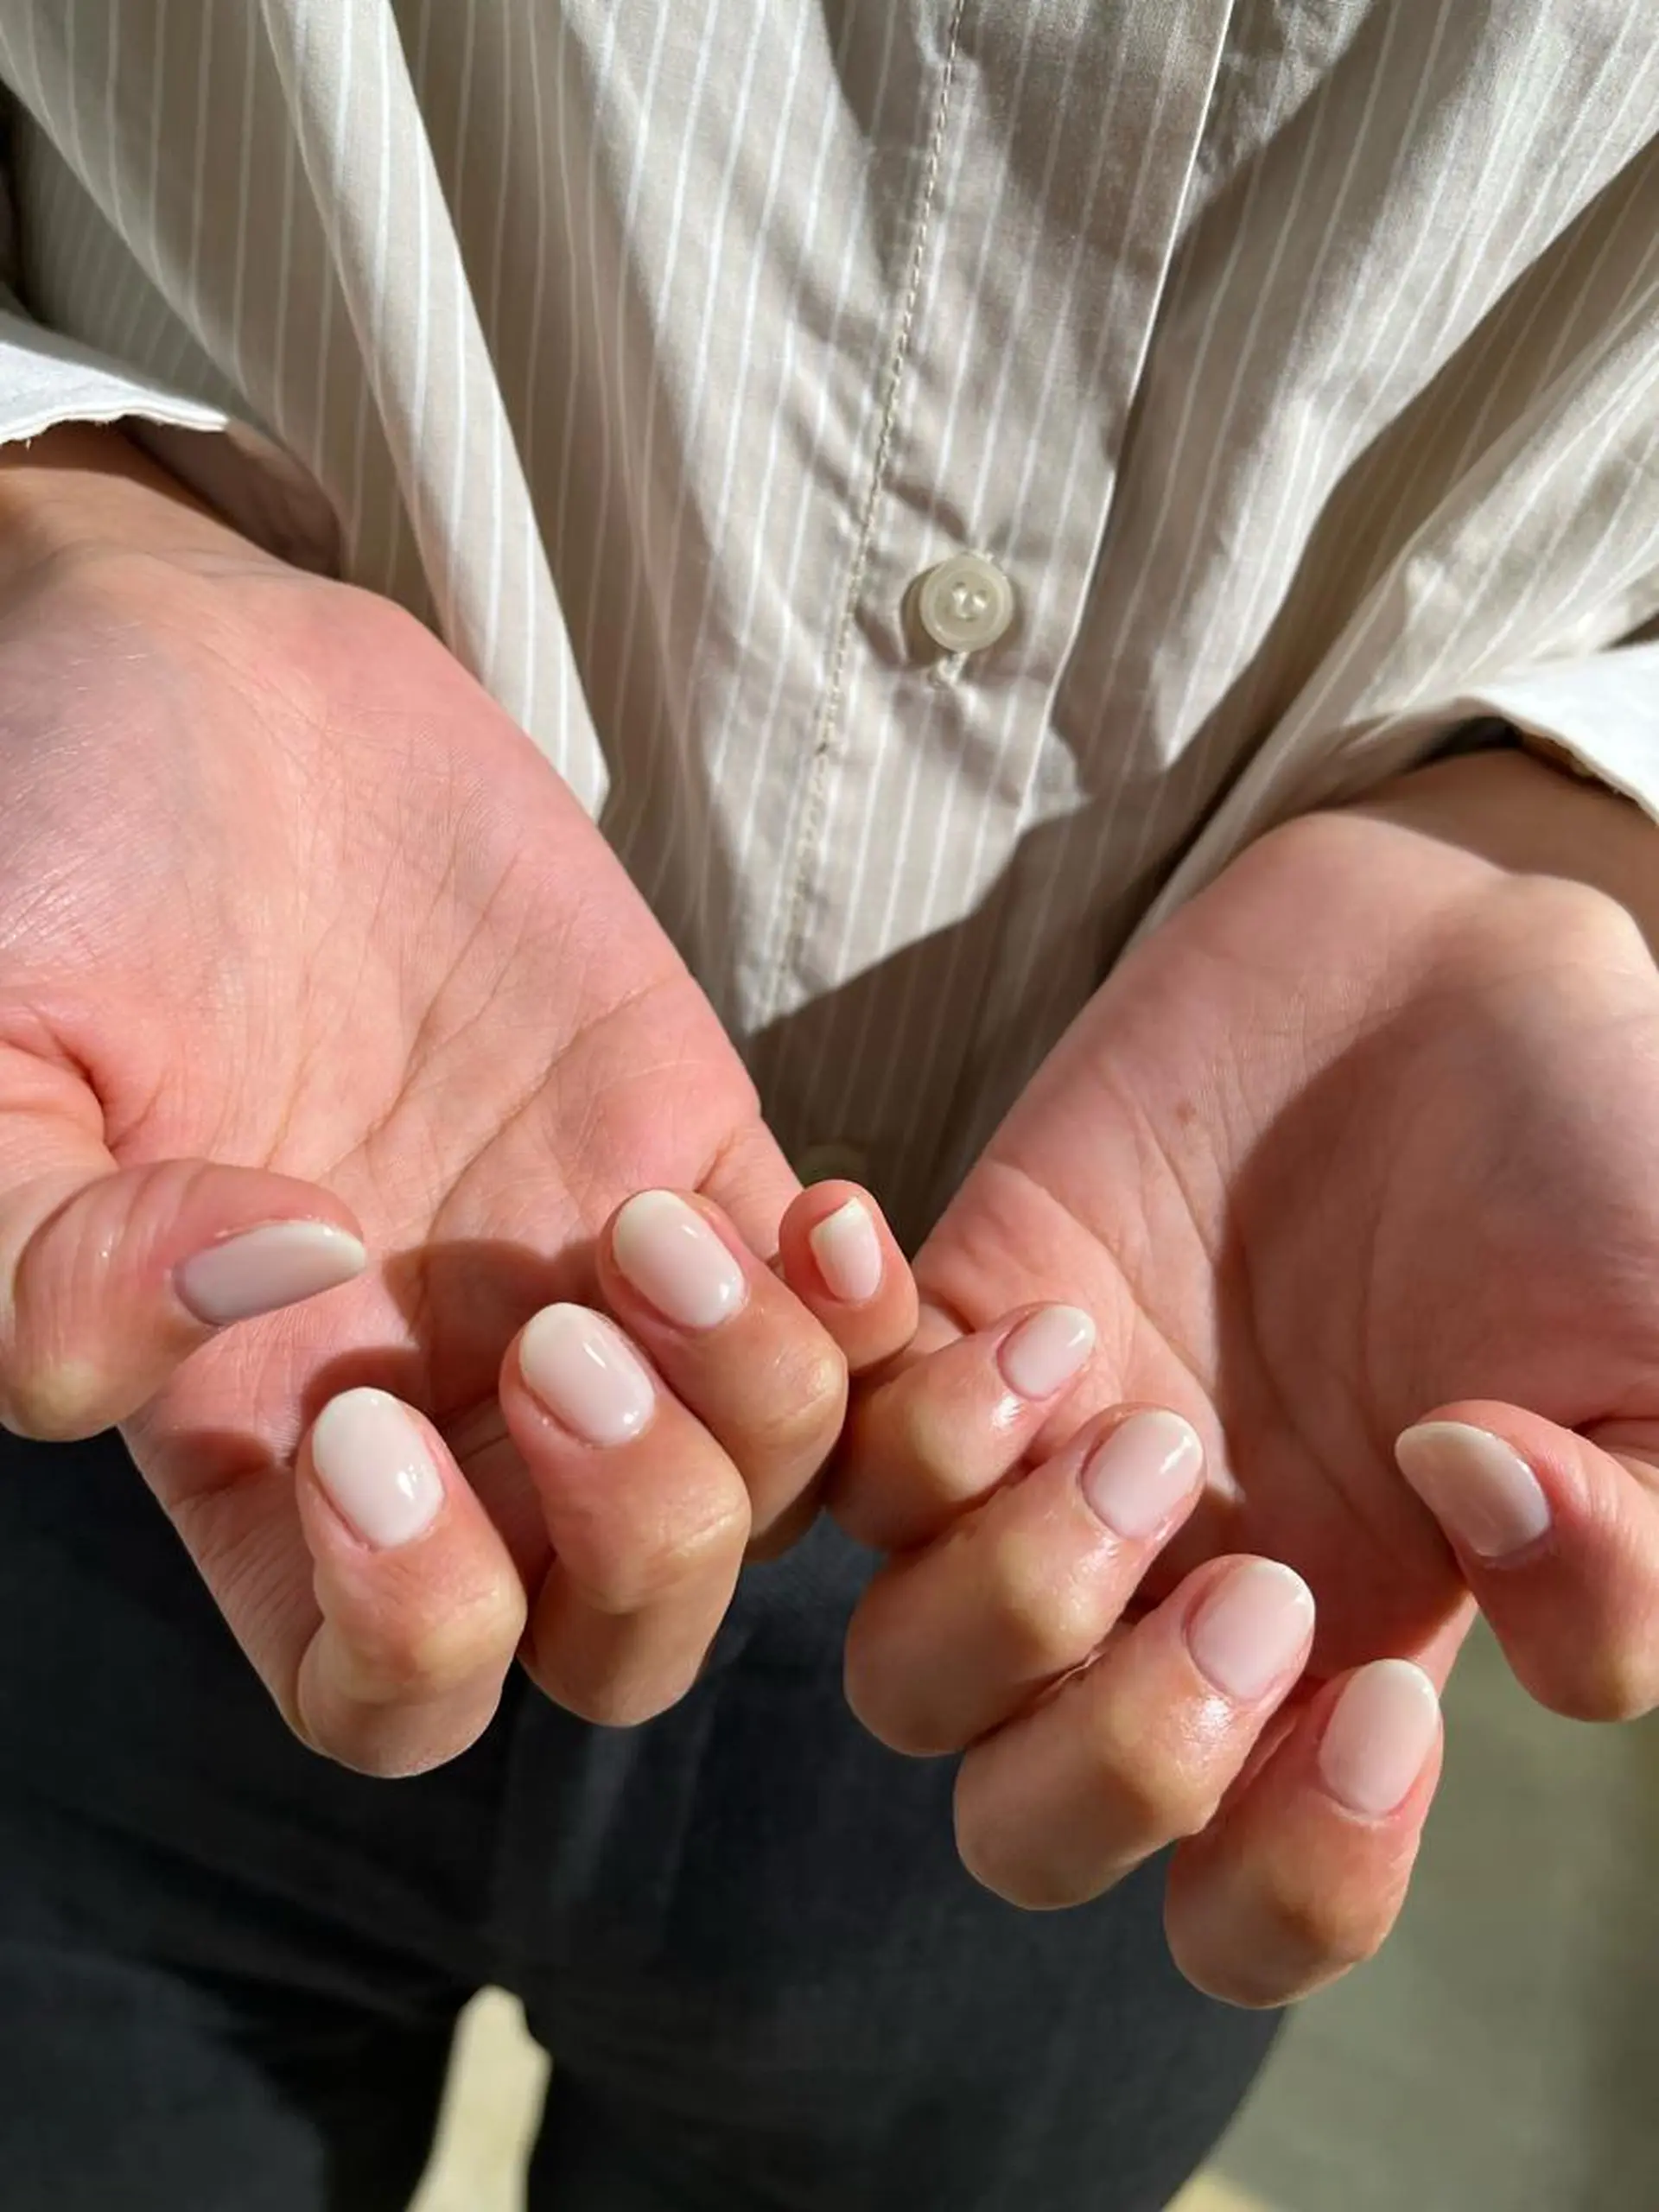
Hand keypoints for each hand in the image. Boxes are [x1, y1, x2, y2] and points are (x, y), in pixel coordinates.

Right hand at [0, 427, 915, 1774]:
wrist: (197, 686)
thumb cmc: (47, 860)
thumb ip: (44, 1243)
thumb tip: (269, 1283)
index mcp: (257, 1433)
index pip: (387, 1690)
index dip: (412, 1635)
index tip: (366, 1433)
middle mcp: (445, 1392)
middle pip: (619, 1633)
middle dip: (639, 1533)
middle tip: (557, 1327)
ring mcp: (589, 1276)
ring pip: (768, 1488)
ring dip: (762, 1404)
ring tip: (652, 1225)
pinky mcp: (691, 1143)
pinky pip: (853, 1316)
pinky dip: (874, 1312)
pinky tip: (812, 1213)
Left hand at [834, 750, 1658, 2002]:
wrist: (1455, 969)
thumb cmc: (1597, 1165)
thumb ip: (1639, 1531)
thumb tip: (1471, 1507)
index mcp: (1351, 1651)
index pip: (1252, 1902)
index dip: (1297, 1871)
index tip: (1385, 1698)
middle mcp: (1175, 1592)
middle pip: (1027, 1825)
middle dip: (1116, 1746)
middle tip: (1243, 1571)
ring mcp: (1049, 1463)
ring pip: (900, 1661)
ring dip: (990, 1557)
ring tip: (1105, 1371)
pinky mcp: (953, 1314)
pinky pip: (816, 1411)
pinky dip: (818, 1346)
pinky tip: (886, 1235)